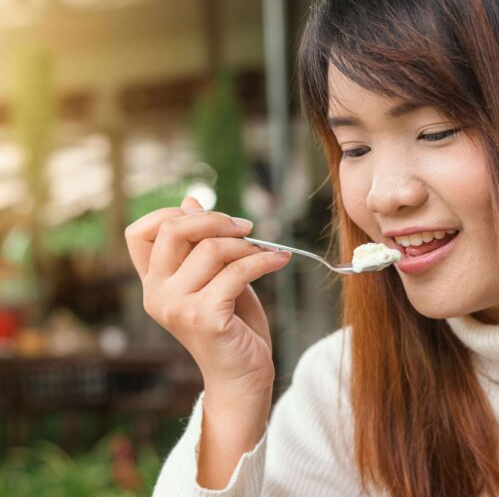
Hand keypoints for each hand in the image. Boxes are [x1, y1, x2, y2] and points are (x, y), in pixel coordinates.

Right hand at [124, 196, 291, 398]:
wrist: (242, 376)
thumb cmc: (230, 323)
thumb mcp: (213, 276)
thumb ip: (200, 243)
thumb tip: (190, 201)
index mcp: (154, 282)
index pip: (139, 233)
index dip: (171, 214)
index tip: (209, 219)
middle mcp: (156, 294)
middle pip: (173, 230)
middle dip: (215, 220)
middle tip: (245, 227)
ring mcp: (176, 307)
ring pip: (211, 249)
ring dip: (246, 245)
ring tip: (265, 252)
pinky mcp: (203, 318)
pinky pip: (237, 272)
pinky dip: (263, 261)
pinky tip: (279, 260)